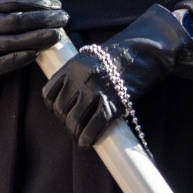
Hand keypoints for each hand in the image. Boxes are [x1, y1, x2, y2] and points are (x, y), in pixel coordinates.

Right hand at [0, 0, 67, 87]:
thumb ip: (15, 8)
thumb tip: (51, 5)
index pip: (14, 0)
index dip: (38, 1)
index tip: (56, 4)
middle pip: (16, 20)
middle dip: (43, 19)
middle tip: (63, 19)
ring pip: (13, 41)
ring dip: (38, 38)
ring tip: (56, 35)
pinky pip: (5, 62)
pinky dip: (22, 58)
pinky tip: (37, 53)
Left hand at [42, 5, 192, 147]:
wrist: (144, 50)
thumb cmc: (120, 53)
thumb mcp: (91, 57)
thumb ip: (77, 72)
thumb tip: (70, 94)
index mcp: (72, 66)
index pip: (48, 93)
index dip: (52, 106)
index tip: (59, 112)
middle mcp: (79, 79)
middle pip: (61, 110)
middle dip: (64, 121)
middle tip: (73, 125)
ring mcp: (95, 92)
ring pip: (74, 121)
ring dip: (74, 132)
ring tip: (79, 136)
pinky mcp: (112, 104)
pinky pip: (93, 127)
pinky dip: (87, 138)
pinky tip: (87, 142)